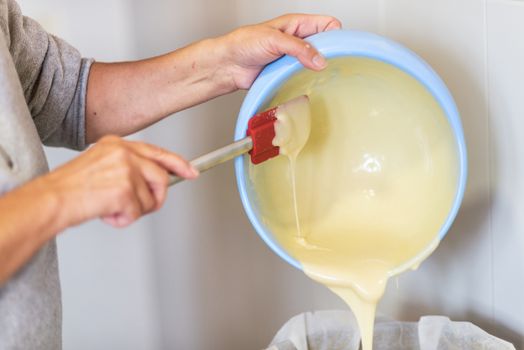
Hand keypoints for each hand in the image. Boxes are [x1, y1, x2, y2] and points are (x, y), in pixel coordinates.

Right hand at [41, 135, 197, 227]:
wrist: (50, 201)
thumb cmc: (72, 189)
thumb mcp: (102, 166)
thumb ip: (129, 168)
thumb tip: (155, 182)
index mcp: (117, 144)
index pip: (157, 152)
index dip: (178, 164)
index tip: (191, 172)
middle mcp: (124, 152)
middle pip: (161, 178)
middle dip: (156, 198)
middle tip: (141, 207)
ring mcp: (126, 169)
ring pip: (152, 198)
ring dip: (135, 210)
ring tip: (113, 209)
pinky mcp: (125, 188)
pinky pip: (138, 211)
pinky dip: (124, 220)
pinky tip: (107, 214)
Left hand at [219, 14, 341, 88]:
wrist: (229, 65)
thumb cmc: (244, 44)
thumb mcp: (274, 40)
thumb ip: (298, 48)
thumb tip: (320, 60)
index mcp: (297, 24)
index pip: (327, 24)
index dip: (335, 35)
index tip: (338, 50)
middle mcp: (297, 40)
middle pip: (325, 45)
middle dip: (329, 54)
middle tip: (329, 66)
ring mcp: (293, 57)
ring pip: (315, 62)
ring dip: (318, 70)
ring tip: (320, 76)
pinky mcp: (287, 73)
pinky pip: (304, 76)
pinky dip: (307, 80)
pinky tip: (308, 83)